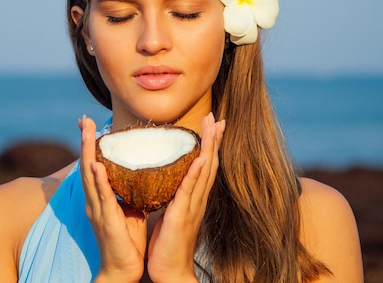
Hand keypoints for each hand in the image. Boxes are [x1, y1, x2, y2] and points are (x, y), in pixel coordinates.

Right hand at [79, 116, 147, 282]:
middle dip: (85, 141)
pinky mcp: (106, 221)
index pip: (94, 165)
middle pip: (87, 164)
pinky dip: (98, 181)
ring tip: (87, 132)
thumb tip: (142, 174)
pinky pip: (102, 198)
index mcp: (100, 198)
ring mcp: (98, 210)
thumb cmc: (127, 241)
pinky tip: (97, 166)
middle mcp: (94, 201)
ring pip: (90, 176)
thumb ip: (130, 192)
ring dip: (88, 153)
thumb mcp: (129, 210)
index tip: (89, 123)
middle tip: (84, 118)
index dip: (91, 144)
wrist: (123, 269)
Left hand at [146, 113, 224, 282]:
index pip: (204, 165)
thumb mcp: (168, 213)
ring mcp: (192, 206)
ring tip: (213, 126)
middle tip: (217, 116)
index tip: (212, 124)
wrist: (169, 272)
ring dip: (209, 147)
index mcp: (193, 198)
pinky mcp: (183, 215)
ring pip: (205, 171)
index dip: (209, 144)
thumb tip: (164, 180)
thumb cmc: (166, 245)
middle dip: (213, 139)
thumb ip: (170, 197)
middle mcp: (197, 199)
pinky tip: (202, 158)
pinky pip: (191, 191)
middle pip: (210, 163)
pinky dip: (197, 173)